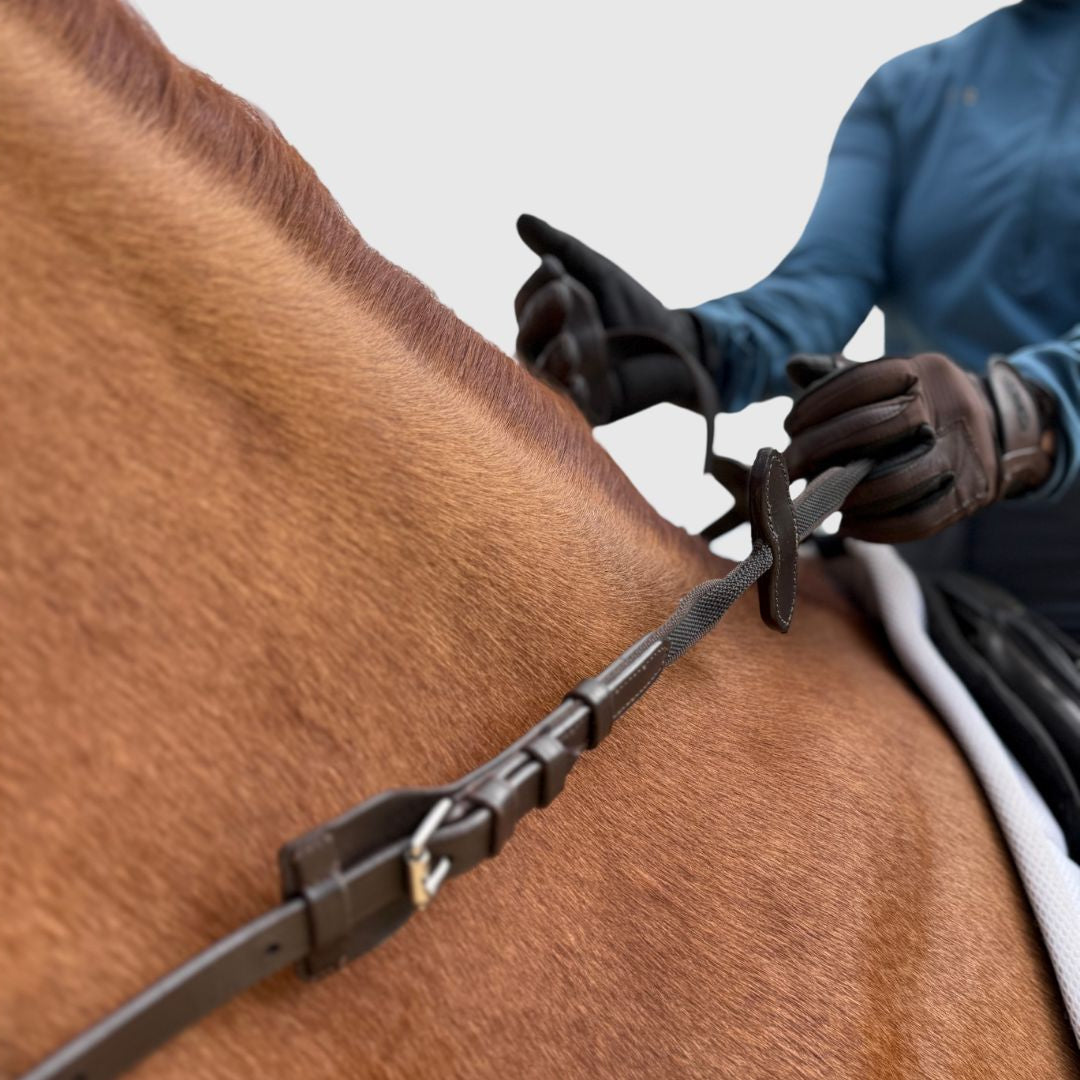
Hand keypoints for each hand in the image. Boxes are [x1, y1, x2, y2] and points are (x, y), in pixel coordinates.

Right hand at [514, 214, 711, 423]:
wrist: (678, 346)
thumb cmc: (632, 310)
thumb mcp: (597, 274)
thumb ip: (562, 249)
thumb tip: (521, 219)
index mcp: (548, 322)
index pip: (526, 306)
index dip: (536, 287)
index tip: (557, 266)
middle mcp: (550, 353)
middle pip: (528, 342)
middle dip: (543, 318)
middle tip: (565, 294)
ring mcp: (568, 383)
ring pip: (545, 379)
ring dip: (554, 363)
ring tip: (571, 346)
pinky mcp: (591, 410)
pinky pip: (573, 410)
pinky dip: (574, 398)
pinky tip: (581, 383)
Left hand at [783, 352, 1055, 542]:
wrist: (998, 431)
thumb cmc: (922, 407)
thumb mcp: (891, 381)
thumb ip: (842, 375)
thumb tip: (793, 366)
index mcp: (923, 372)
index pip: (861, 381)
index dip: (817, 404)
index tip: (790, 427)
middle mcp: (947, 408)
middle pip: (876, 427)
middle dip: (821, 449)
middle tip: (790, 467)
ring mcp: (963, 454)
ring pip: (898, 480)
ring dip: (848, 495)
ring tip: (817, 499)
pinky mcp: (968, 496)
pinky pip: (918, 520)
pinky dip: (876, 528)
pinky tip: (847, 525)